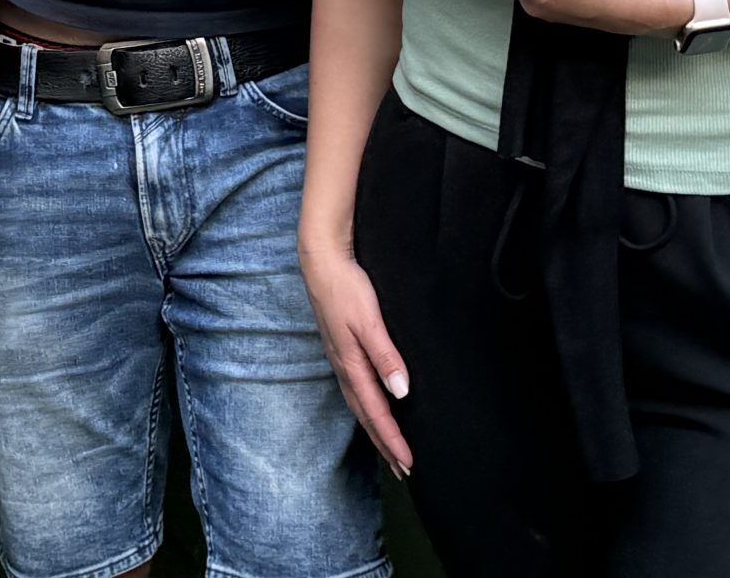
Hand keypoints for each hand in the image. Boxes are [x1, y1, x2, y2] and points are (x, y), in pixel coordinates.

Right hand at [300, 241, 412, 477]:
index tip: (408, 464)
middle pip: (365, 416)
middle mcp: (344, 367)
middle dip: (383, 444)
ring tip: (389, 447)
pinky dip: (367, 408)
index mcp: (351, 365)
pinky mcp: (341, 347)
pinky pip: (355, 389)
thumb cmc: (346, 287)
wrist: (321, 260)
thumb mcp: (369, 320)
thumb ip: (385, 355)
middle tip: (402, 469)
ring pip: (359, 404)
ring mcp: (340, 358)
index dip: (392, 440)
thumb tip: (401, 392)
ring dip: (375, 429)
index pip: (376, 413)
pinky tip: (374, 405)